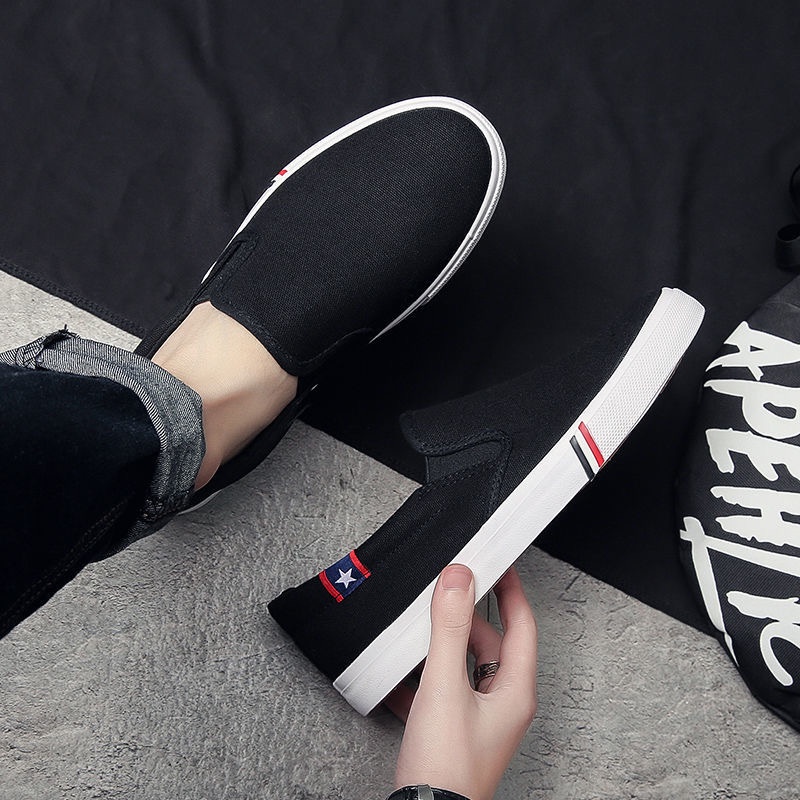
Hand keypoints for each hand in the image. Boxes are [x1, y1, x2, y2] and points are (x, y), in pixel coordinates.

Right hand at [387, 564, 537, 799]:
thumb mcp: (445, 686)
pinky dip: (424, 677)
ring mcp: (479, 719)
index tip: (500, 564)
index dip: (511, 592)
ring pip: (465, 667)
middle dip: (466, 618)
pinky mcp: (455, 731)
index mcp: (514, 691)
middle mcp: (502, 704)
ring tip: (419, 631)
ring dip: (443, 647)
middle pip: (491, 644)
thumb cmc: (445, 767)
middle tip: (446, 592)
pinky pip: (443, 691)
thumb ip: (451, 630)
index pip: (522, 625)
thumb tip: (459, 580)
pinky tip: (400, 676)